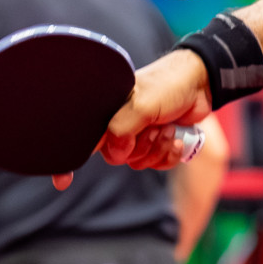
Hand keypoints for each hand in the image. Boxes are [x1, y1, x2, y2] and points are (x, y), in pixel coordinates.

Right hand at [55, 50, 211, 189]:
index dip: (68, 161)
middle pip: (116, 157)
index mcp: (107, 112)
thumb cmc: (168, 85)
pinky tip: (176, 138)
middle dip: (139, 148)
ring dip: (157, 148)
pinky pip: (156, 163)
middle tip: (153, 128)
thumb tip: (117, 152)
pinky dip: (168, 154)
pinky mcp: (157, 142)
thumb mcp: (142, 103)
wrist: (200, 83)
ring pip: (138, 162)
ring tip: (168, 127)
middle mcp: (120, 125)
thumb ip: (123, 128)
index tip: (62, 181)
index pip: (81, 139)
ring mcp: (139, 134)